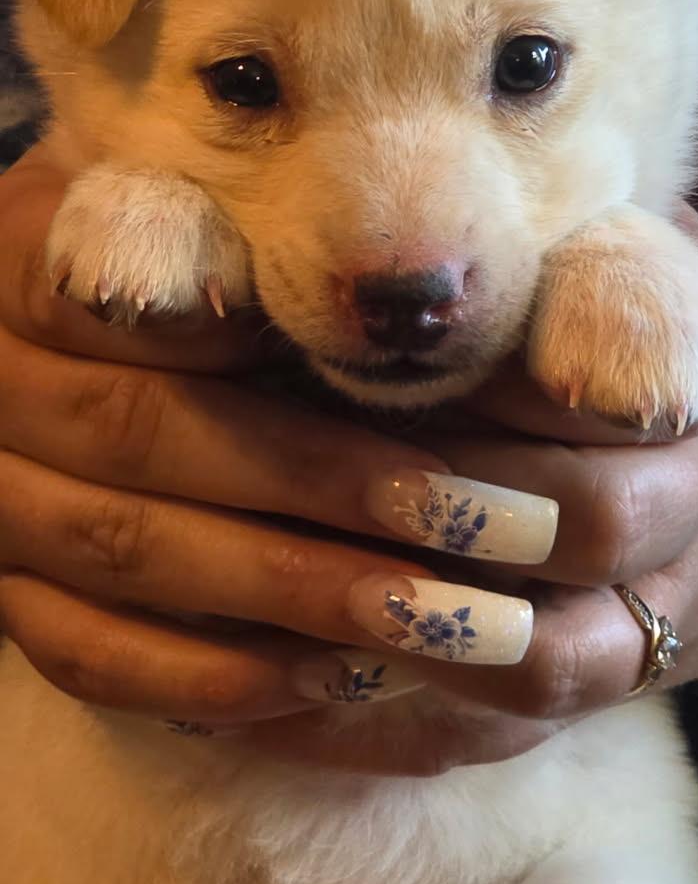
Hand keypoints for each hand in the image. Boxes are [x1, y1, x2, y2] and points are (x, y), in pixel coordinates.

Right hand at [0, 145, 555, 758]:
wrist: (93, 347)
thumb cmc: (196, 250)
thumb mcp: (208, 205)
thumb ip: (255, 232)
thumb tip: (389, 294)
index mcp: (24, 260)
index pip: (126, 297)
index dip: (257, 340)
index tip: (392, 390)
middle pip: (142, 435)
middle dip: (317, 486)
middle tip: (466, 521)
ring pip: (126, 554)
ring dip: (287, 594)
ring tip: (430, 616)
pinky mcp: (9, 595)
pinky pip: (89, 656)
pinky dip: (208, 675)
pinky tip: (328, 679)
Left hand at [254, 206, 697, 771]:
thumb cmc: (697, 357)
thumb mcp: (677, 268)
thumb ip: (597, 236)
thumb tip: (451, 187)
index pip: (611, 397)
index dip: (501, 385)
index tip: (395, 361)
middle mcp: (697, 513)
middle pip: (590, 523)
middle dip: (455, 492)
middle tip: (325, 461)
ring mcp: (662, 620)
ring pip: (558, 659)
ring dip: (434, 630)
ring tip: (312, 589)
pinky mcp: (616, 690)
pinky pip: (526, 734)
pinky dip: (422, 727)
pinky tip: (315, 697)